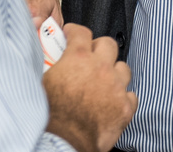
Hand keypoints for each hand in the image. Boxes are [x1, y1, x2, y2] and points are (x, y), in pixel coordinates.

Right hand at [43, 24, 136, 151]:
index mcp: (78, 59)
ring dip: (114, 71)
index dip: (75, 31)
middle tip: (91, 56)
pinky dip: (123, 96)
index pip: (81, 32)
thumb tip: (43, 58)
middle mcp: (100, 68)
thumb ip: (49, 65)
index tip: (72, 34)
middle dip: (99, 47)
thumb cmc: (50, 117)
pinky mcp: (125, 107)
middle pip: (108, 44)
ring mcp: (115, 87)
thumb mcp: (41, 82)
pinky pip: (131, 95)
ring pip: (123, 68)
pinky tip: (113, 101)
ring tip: (104, 79)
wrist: (62, 142)